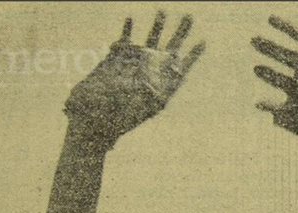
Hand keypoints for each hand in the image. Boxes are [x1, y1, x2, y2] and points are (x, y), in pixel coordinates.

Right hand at [64, 11, 203, 148]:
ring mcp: (135, 63)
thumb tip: (153, 78)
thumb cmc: (120, 116)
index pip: (182, 66)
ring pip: (150, 40)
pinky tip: (131, 20)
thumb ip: (151, 90)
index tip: (203, 41)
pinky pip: (124, 40)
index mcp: (162, 84)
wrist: (95, 116)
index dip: (193, 55)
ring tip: (163, 11)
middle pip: (171, 47)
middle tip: (189, 16)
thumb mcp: (142, 105)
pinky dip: (128, 30)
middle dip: (181, 31)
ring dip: (157, 26)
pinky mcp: (116, 59)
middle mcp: (151, 71)